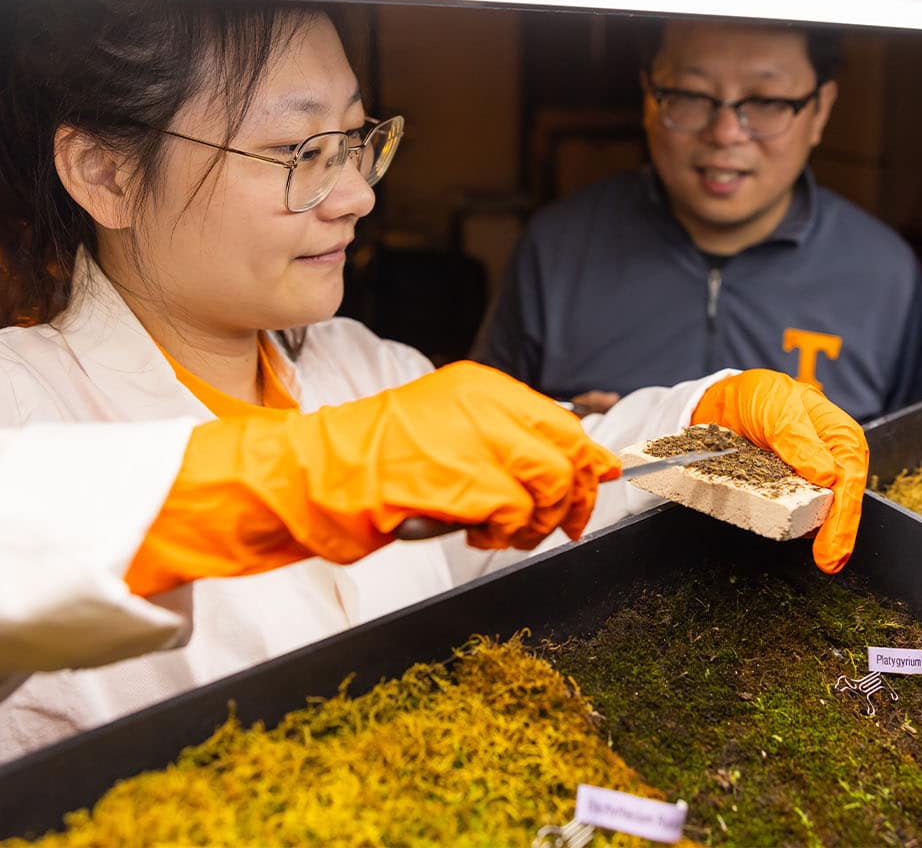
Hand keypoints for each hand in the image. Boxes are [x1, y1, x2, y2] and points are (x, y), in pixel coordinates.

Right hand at [125, 362, 621, 595]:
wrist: (320, 474)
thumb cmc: (377, 460)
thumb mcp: (446, 432)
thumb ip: (506, 443)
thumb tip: (578, 467)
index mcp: (480, 386)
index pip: (561, 420)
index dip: (588, 459)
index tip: (600, 483)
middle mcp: (483, 404)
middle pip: (567, 452)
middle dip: (574, 498)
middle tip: (564, 526)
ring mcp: (475, 439)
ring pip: (549, 484)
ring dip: (537, 522)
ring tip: (505, 533)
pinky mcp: (464, 478)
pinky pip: (516, 513)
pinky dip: (506, 535)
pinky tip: (479, 535)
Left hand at [691, 369, 868, 572]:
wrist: (727, 401)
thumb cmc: (762, 397)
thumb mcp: (779, 409)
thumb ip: (799, 440)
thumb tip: (826, 476)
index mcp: (840, 438)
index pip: (848, 482)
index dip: (844, 518)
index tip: (834, 548)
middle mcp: (831, 460)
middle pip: (840, 503)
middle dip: (837, 534)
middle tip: (828, 561)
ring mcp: (809, 477)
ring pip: (818, 511)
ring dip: (813, 529)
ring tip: (816, 553)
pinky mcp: (787, 488)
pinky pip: (792, 510)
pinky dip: (791, 523)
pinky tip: (786, 532)